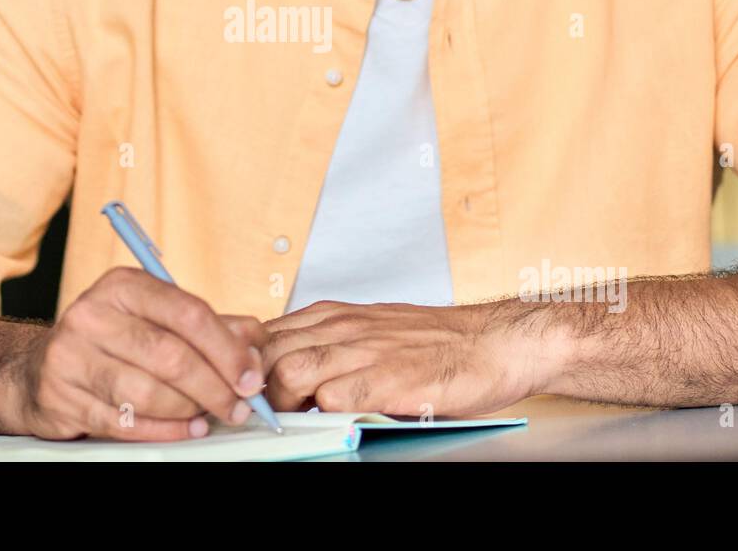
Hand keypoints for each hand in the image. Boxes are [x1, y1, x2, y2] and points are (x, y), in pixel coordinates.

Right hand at [0, 267, 266, 440]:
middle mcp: (93, 315)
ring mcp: (72, 356)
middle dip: (214, 387)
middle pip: (171, 356)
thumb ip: (209, 326)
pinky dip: (163, 431)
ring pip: (147, 393)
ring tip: (208, 416)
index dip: (228, 349)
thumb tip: (255, 340)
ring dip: (188, 411)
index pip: (188, 313)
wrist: (39, 367)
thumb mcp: (157, 318)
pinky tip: (184, 429)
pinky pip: (124, 423)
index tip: (250, 374)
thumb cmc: (110, 340)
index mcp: (123, 286)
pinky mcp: (62, 396)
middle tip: (238, 404)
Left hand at [260, 299, 546, 417]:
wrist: (492, 343)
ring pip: (291, 371)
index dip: (247, 363)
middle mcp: (342, 327)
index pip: (264, 332)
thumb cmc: (435, 343)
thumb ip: (328, 344)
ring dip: (284, 401)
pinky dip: (324, 414)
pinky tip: (332, 422)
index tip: (246, 387)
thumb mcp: (369, 329)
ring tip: (296, 420)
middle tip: (266, 413)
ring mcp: (364, 351)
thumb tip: (285, 372)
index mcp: (333, 315)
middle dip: (257, 386)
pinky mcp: (387, 380)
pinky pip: (334, 397)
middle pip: (267, 352)